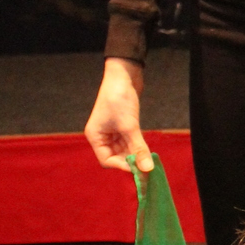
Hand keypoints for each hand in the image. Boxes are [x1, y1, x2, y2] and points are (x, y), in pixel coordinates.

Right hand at [84, 58, 151, 172]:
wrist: (124, 74)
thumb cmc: (119, 98)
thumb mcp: (129, 126)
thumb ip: (138, 148)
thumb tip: (147, 169)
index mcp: (95, 136)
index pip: (107, 160)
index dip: (122, 166)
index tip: (139, 171)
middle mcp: (101, 135)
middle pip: (116, 156)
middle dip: (130, 161)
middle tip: (147, 168)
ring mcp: (112, 131)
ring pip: (124, 150)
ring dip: (135, 154)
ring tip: (149, 160)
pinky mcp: (122, 126)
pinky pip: (129, 141)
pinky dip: (137, 146)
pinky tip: (147, 150)